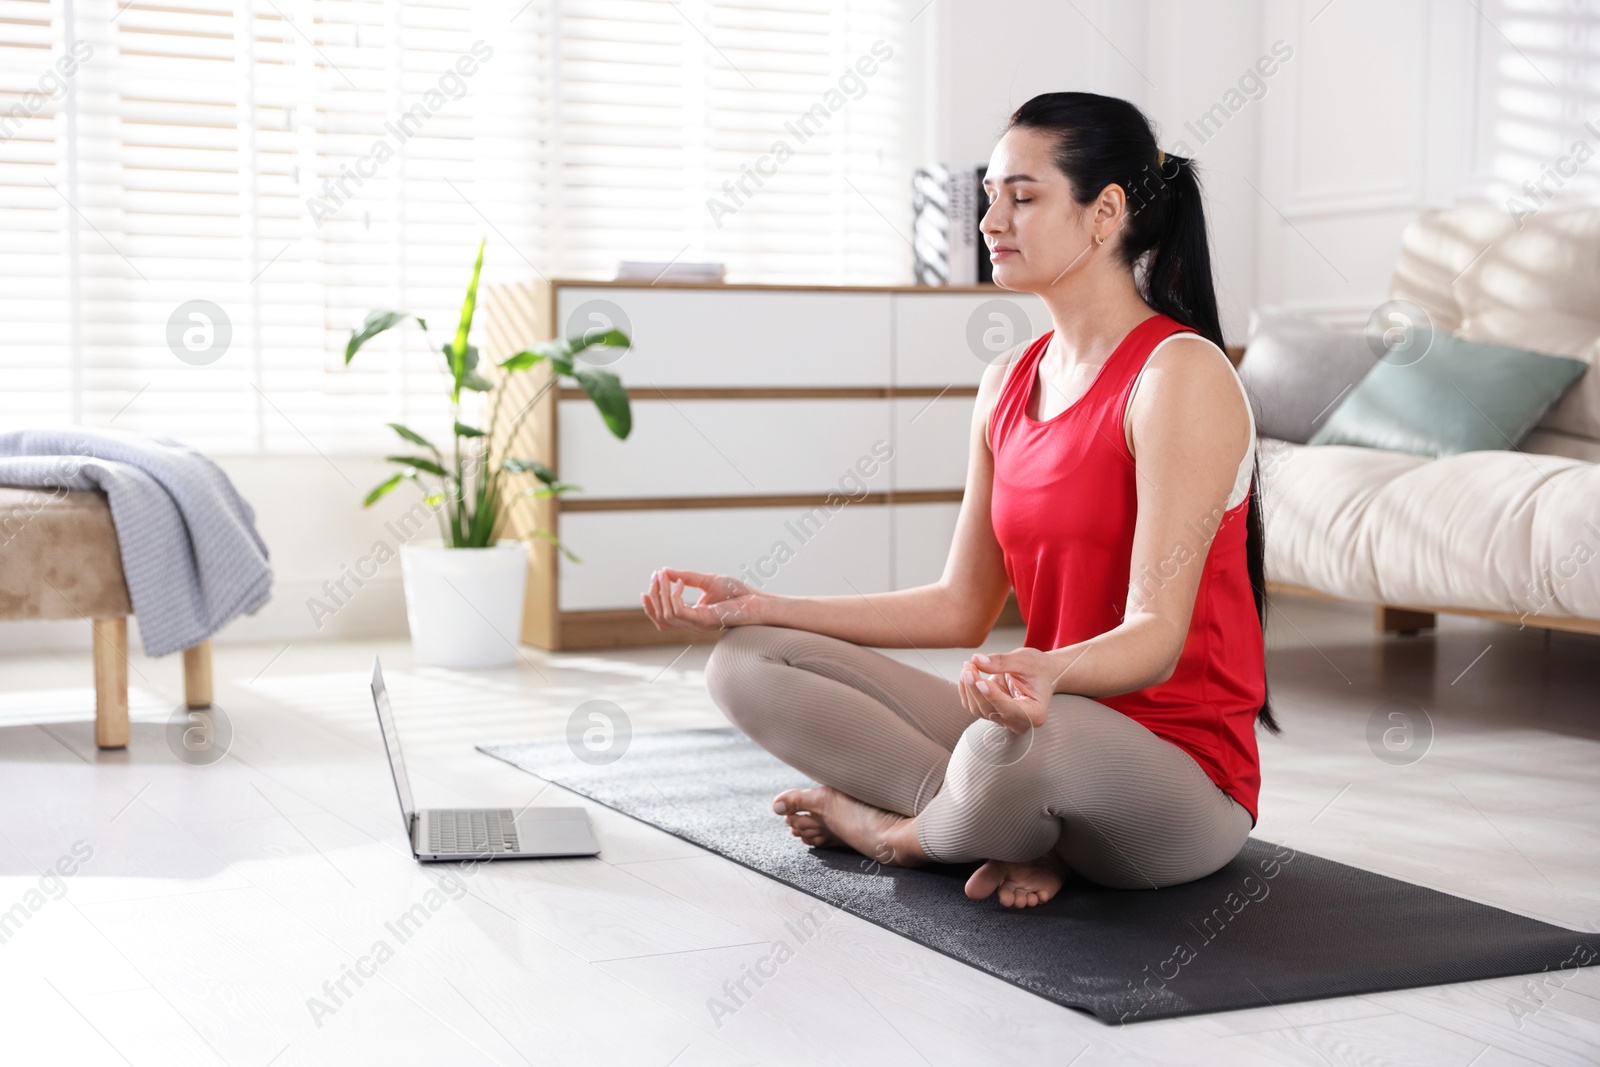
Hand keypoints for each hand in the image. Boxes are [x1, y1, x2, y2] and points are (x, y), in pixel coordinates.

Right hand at [640, 568, 764, 632]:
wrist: (755, 600)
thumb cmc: (736, 593)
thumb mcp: (706, 580)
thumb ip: (685, 577)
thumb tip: (665, 571)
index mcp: (692, 617)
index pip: (663, 618)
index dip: (651, 606)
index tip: (646, 586)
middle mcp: (692, 623)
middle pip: (660, 617)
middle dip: (654, 596)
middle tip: (655, 576)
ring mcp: (697, 624)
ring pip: (666, 615)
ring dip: (661, 594)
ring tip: (663, 577)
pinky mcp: (703, 620)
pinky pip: (678, 612)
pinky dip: (674, 596)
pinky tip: (679, 583)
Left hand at [957, 647, 1058, 733]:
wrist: (1041, 672)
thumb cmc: (1038, 667)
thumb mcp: (1025, 660)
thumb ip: (1002, 662)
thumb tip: (978, 661)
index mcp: (1035, 713)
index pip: (1009, 709)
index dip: (993, 697)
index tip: (980, 682)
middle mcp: (1019, 722)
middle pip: (989, 709)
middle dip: (976, 686)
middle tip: (970, 664)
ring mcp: (1004, 720)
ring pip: (978, 709)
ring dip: (968, 687)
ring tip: (969, 665)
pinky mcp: (992, 714)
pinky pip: (972, 706)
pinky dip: (966, 689)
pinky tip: (968, 674)